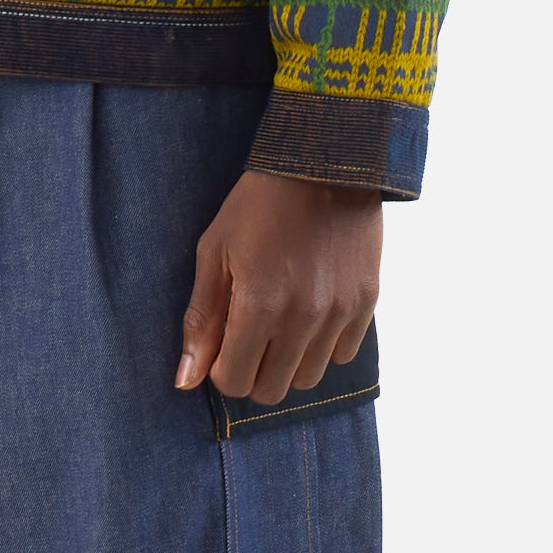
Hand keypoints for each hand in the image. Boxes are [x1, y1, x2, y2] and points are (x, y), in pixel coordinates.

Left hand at [175, 171, 381, 405]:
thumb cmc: (259, 204)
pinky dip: (322, 346)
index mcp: (259, 305)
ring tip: (279, 326)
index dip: (220, 370)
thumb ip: (201, 320)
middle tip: (247, 340)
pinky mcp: (366, 302)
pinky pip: (343, 355)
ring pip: (308, 378)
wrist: (326, 161)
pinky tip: (310, 315)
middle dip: (251, 374)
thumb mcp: (215, 254)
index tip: (221, 346)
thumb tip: (185, 381)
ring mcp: (339, 312)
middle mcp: (303, 317)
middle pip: (271, 390)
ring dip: (287, 364)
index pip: (234, 382)